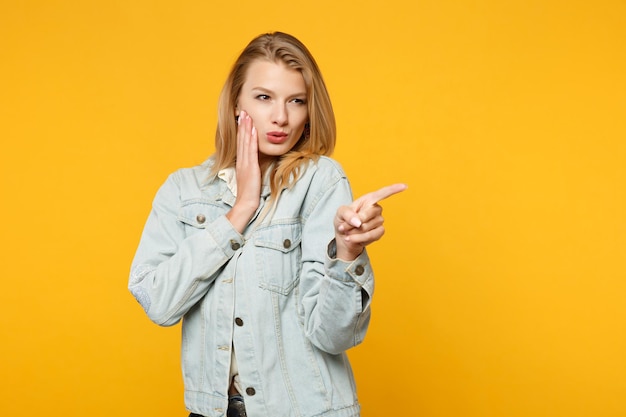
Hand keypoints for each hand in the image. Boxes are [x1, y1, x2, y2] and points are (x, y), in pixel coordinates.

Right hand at [226, 110, 260, 232]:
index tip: (243, 119)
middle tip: (243, 111)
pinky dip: (251, 139)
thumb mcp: (250, 177)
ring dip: (246, 128)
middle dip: (243, 124)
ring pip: (245, 142)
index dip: (242, 130)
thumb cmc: (249, 193)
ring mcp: (245, 163)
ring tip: (247, 116)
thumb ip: (252, 168)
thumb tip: (256, 162)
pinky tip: (253, 131)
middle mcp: (241, 161)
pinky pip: (251, 151)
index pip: (241, 143)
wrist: (246, 203)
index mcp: (241, 163)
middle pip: (242, 139)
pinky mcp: (250, 167)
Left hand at [334, 183, 407, 260]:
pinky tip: (353, 239)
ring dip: (355, 232)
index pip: (382, 193)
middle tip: (344, 226)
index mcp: (367, 200)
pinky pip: (373, 235)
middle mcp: (375, 209)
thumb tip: (358, 222)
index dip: (393, 189)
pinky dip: (360, 238)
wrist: (344, 238)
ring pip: (369, 226)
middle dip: (355, 221)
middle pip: (370, 213)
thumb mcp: (340, 213)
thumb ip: (347, 214)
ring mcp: (379, 220)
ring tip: (348, 232)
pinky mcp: (380, 232)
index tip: (405, 186)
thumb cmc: (343, 221)